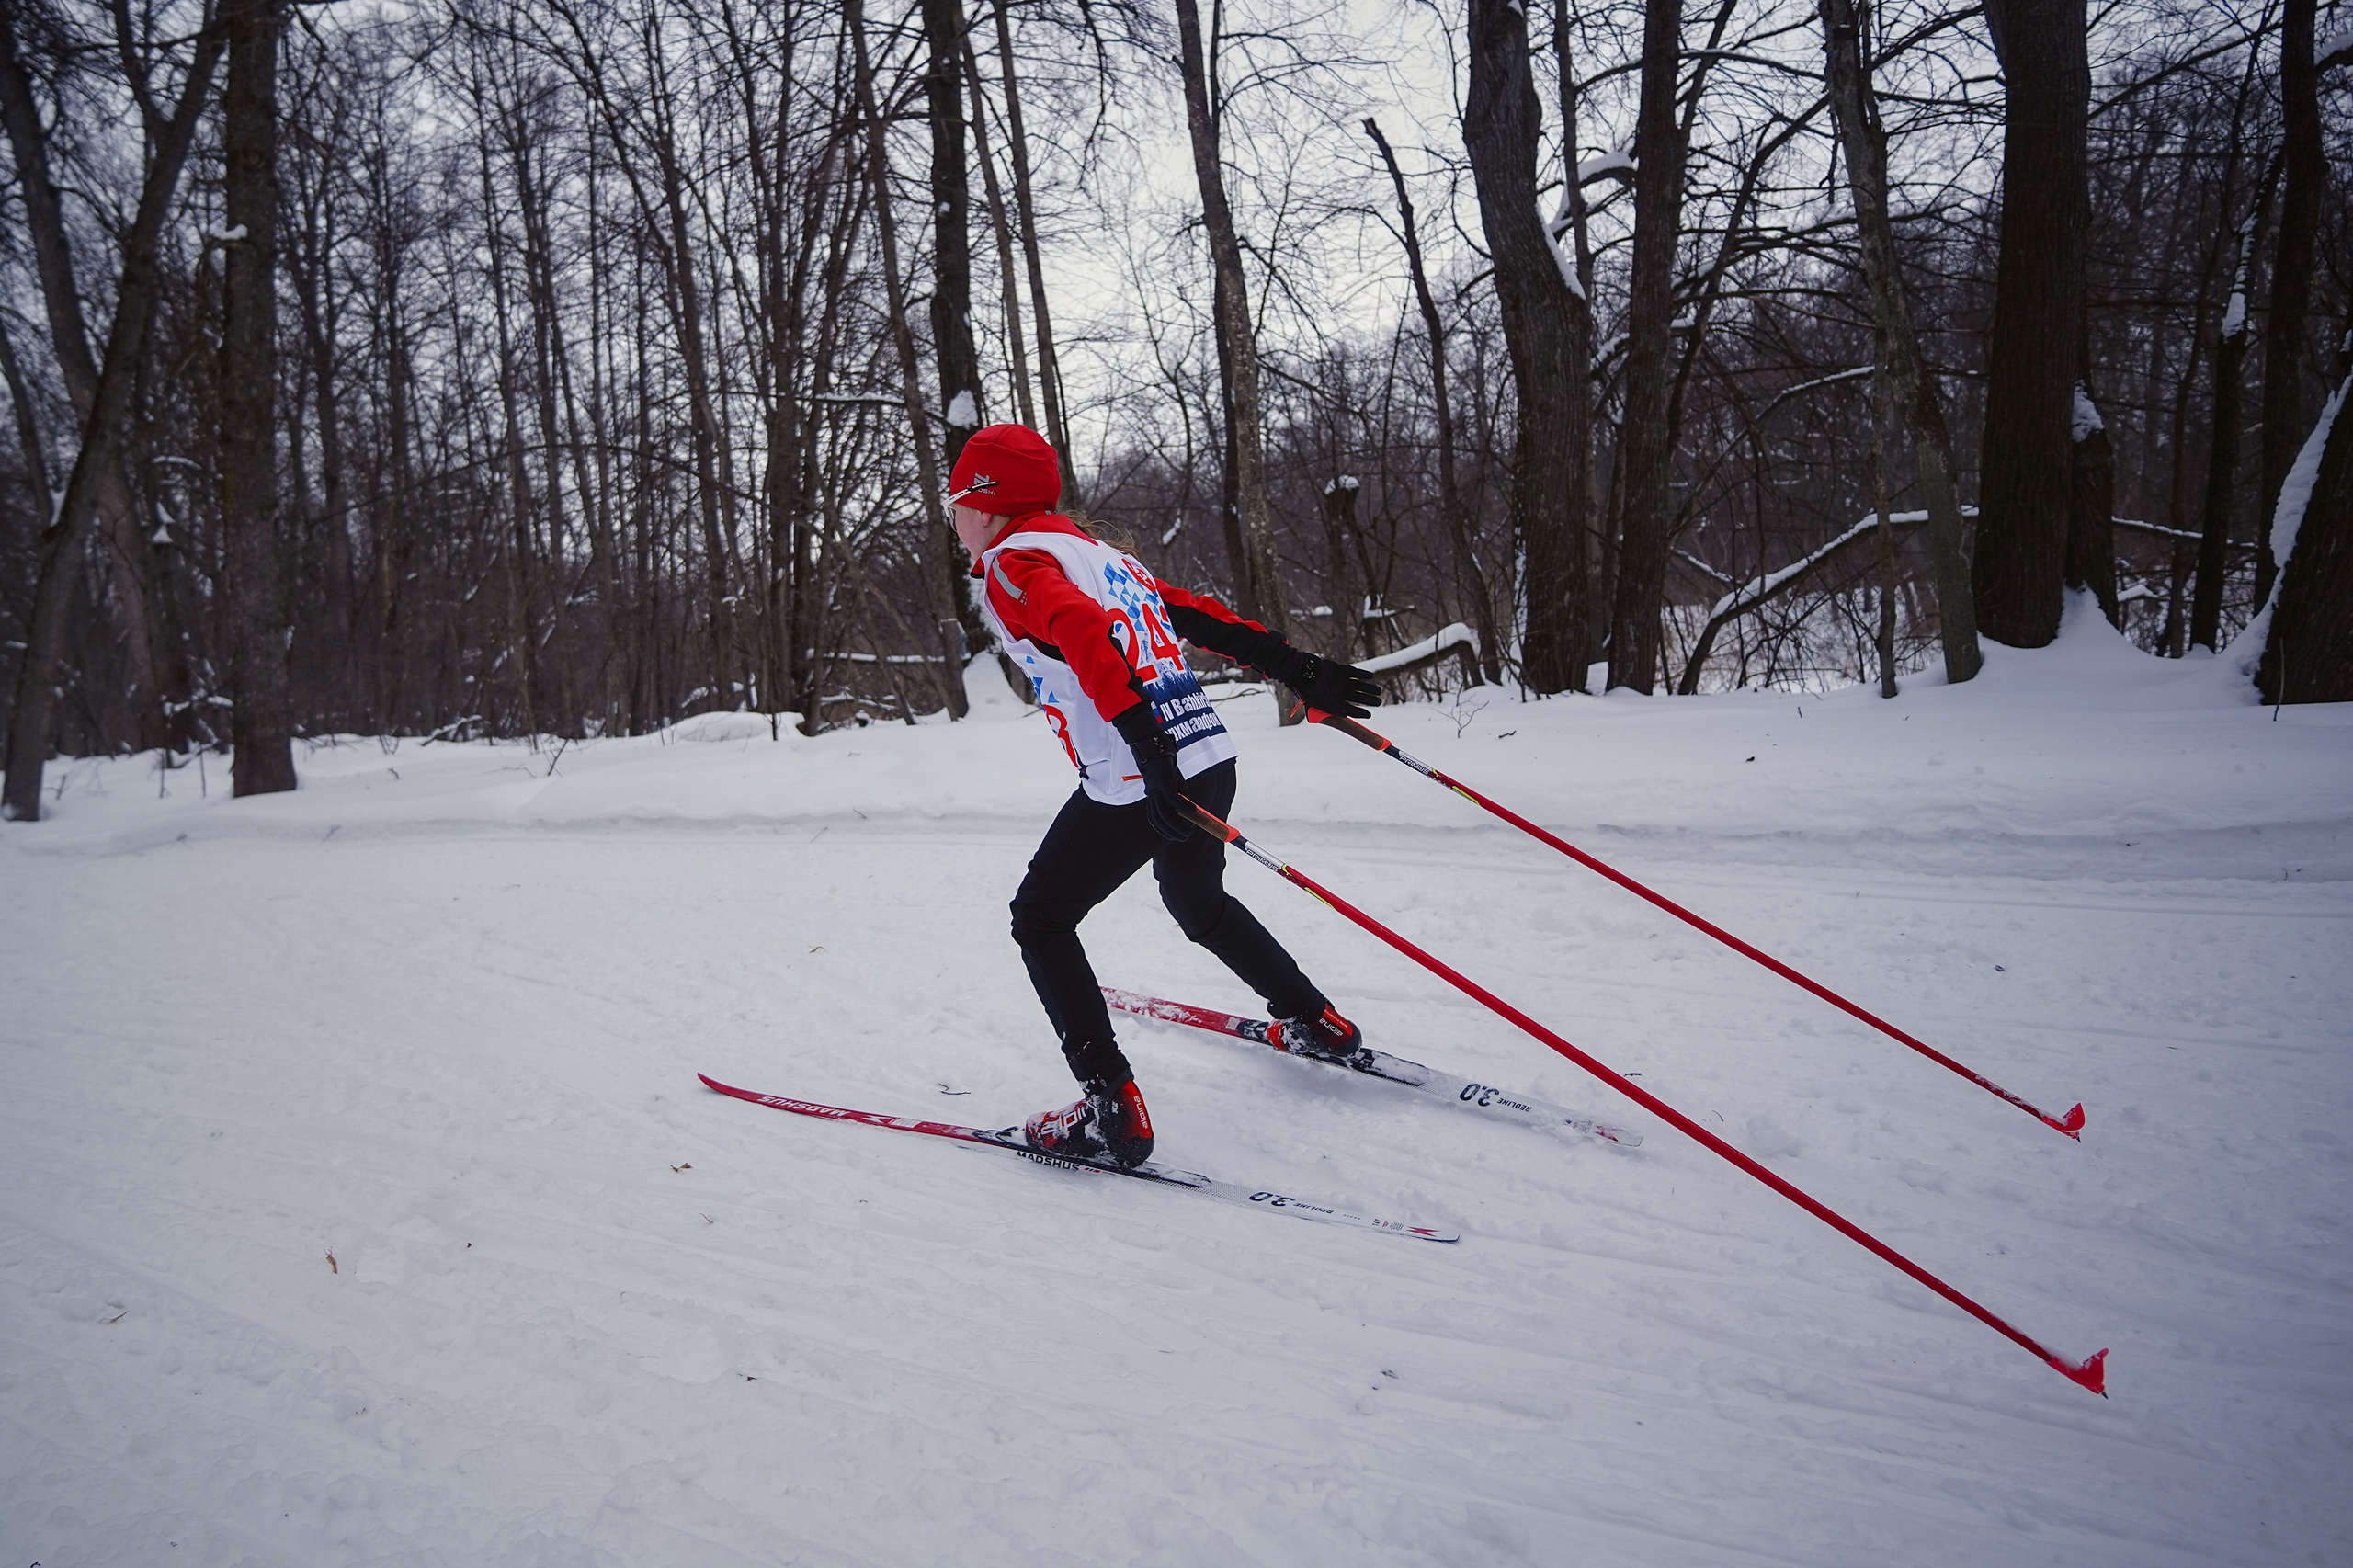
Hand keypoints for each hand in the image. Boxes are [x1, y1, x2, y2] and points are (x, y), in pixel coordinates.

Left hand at [1110, 704, 1196, 841]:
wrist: (1154, 745)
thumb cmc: (1163, 764)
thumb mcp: (1172, 782)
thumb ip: (1178, 795)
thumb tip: (1190, 810)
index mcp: (1152, 796)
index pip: (1155, 818)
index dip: (1164, 829)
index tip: (1175, 836)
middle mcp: (1152, 794)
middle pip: (1159, 818)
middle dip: (1171, 831)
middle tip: (1184, 837)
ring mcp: (1157, 788)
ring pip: (1165, 812)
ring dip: (1177, 824)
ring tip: (1188, 831)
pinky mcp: (1164, 781)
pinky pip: (1174, 799)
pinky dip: (1184, 807)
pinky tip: (1193, 812)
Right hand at [1255, 642, 1381, 718]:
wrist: (1299, 670)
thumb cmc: (1306, 689)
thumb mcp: (1319, 701)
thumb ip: (1333, 708)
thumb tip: (1346, 715)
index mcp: (1334, 702)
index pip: (1350, 710)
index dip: (1360, 713)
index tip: (1370, 715)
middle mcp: (1338, 692)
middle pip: (1357, 697)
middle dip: (1368, 700)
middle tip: (1379, 702)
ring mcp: (1340, 681)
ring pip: (1358, 685)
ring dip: (1368, 688)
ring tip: (1378, 691)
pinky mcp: (1340, 669)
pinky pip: (1353, 672)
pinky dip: (1362, 674)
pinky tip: (1370, 676)